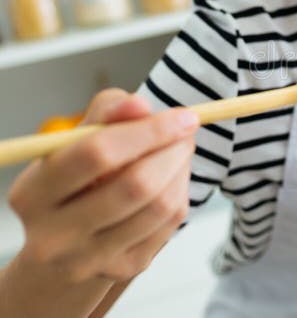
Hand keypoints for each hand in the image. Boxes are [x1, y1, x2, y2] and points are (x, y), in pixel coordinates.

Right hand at [7, 89, 198, 282]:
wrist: (69, 241)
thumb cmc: (78, 177)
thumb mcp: (79, 139)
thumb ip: (108, 111)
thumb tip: (138, 105)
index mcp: (32, 193)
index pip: (97, 154)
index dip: (148, 131)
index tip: (183, 116)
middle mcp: (54, 235)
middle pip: (136, 185)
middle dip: (173, 151)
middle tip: (187, 134)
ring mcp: (89, 259)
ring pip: (161, 205)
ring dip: (182, 170)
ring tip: (179, 152)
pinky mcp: (124, 268)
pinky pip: (170, 223)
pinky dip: (181, 192)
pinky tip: (172, 180)